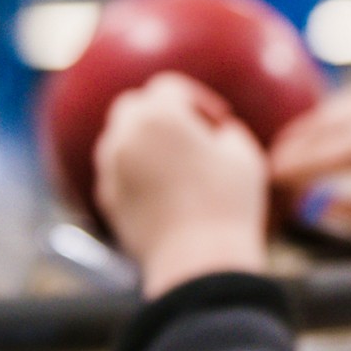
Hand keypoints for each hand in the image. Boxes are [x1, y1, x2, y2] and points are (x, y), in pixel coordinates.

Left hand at [93, 73, 267, 297]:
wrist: (197, 263)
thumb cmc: (227, 205)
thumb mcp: (244, 155)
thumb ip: (226, 130)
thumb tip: (216, 132)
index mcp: (159, 117)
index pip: (169, 87)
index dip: (197, 100)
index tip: (219, 122)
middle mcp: (126, 136)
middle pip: (133, 105)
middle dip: (159, 112)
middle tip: (189, 133)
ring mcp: (111, 168)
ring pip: (117, 136)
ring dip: (141, 139)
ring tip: (173, 161)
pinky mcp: (106, 199)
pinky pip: (115, 170)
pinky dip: (132, 168)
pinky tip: (160, 189)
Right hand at [268, 79, 350, 223]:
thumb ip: (348, 212)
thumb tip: (314, 209)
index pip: (311, 160)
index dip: (285, 172)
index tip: (269, 181)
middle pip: (313, 128)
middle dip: (290, 146)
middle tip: (271, 162)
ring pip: (332, 109)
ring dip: (310, 127)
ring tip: (295, 146)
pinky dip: (335, 114)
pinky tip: (328, 128)